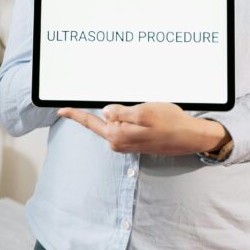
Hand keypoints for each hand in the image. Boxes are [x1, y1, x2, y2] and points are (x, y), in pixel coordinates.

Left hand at [57, 102, 228, 155]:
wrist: (189, 137)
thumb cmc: (169, 123)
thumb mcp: (144, 112)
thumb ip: (121, 113)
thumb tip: (105, 112)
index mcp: (117, 136)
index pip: (91, 122)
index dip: (75, 114)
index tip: (60, 110)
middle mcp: (118, 143)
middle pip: (105, 119)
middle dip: (114, 109)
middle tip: (136, 106)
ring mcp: (127, 143)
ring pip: (117, 121)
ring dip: (127, 113)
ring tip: (148, 112)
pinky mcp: (135, 141)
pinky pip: (126, 125)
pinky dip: (131, 117)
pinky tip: (147, 116)